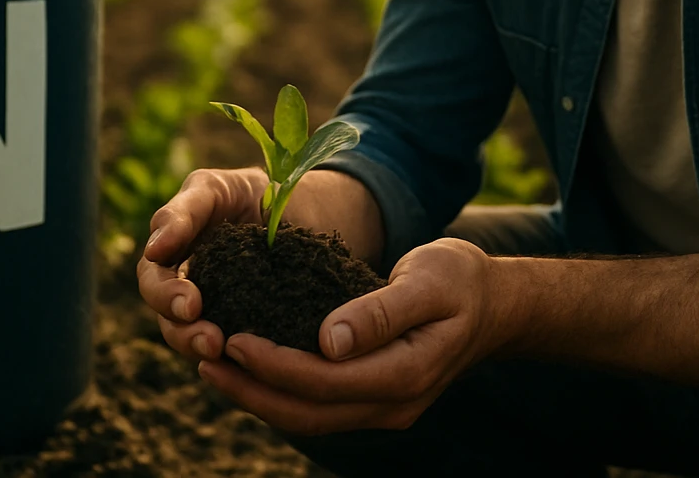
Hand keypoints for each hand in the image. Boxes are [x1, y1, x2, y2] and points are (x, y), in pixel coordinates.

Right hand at [137, 166, 267, 364]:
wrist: (301, 208)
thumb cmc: (248, 192)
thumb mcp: (215, 188)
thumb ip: (183, 212)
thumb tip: (153, 248)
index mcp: (170, 257)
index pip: (154, 282)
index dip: (166, 296)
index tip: (191, 304)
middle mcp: (186, 288)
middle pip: (170, 320)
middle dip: (185, 332)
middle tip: (210, 340)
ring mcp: (214, 311)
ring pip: (195, 340)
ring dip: (205, 349)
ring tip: (226, 351)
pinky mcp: (245, 328)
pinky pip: (234, 351)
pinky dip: (238, 359)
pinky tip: (252, 362)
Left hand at [196, 237, 508, 436]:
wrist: (495, 304)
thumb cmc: (461, 280)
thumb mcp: (428, 280)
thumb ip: (382, 311)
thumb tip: (329, 341)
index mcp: (406, 373)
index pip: (326, 381)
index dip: (276, 365)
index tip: (235, 338)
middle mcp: (393, 404)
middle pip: (308, 412)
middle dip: (251, 390)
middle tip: (204, 358)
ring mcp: (384, 409)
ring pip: (309, 418)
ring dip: (258, 397)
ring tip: (213, 366)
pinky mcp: (373, 399)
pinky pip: (318, 407)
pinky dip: (279, 392)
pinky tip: (250, 369)